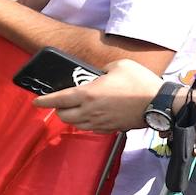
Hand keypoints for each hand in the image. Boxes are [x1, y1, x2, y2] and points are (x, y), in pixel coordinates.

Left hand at [33, 58, 163, 131]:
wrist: (160, 103)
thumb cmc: (140, 82)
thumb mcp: (119, 65)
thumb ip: (104, 69)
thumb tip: (101, 74)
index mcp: (88, 93)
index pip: (57, 99)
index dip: (43, 100)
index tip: (35, 101)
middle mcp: (90, 110)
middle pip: (63, 116)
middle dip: (58, 110)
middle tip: (61, 104)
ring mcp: (101, 122)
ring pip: (76, 125)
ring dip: (72, 118)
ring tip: (75, 111)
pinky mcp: (112, 128)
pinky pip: (92, 129)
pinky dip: (87, 124)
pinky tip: (92, 118)